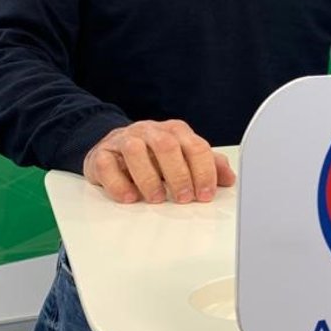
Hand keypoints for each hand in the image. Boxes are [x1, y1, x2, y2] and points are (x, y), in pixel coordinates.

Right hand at [82, 120, 235, 203]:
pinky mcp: (101, 154)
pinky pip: (106, 164)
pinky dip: (118, 183)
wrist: (115, 146)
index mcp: (175, 131)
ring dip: (148, 178)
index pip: (195, 146)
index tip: (205, 194)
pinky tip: (129, 197)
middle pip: (167, 145)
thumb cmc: (154, 155)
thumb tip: (230, 179)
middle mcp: (150, 131)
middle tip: (184, 198)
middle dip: (179, 174)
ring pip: (135, 150)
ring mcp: (124, 140)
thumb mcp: (184, 158)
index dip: (203, 171)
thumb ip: (208, 165)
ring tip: (156, 199)